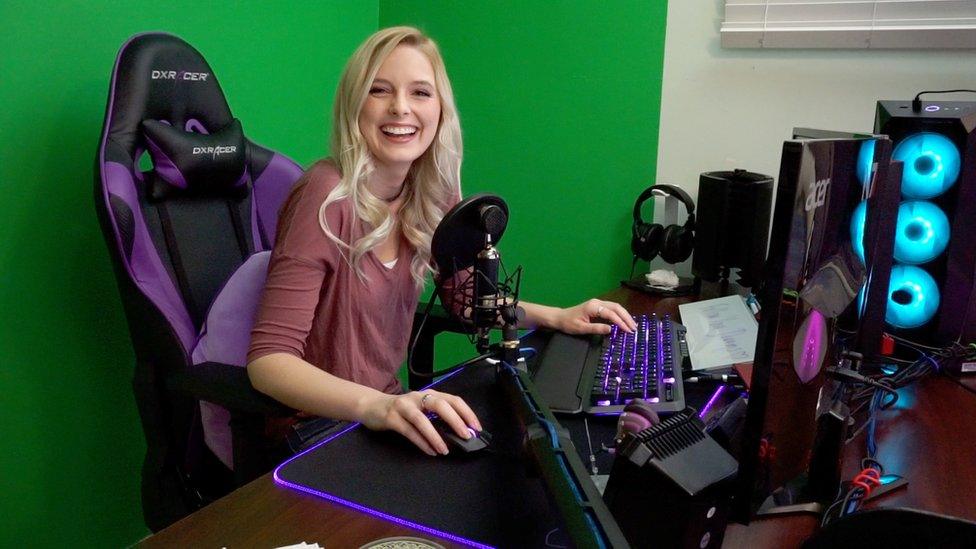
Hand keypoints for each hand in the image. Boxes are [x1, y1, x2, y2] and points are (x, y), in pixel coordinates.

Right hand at [359, 389, 481, 455]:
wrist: (372, 407)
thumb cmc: (402, 411)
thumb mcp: (421, 409)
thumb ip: (437, 417)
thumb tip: (459, 433)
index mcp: (429, 394)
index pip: (453, 400)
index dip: (467, 413)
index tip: (476, 428)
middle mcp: (417, 397)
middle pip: (440, 405)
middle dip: (455, 421)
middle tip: (465, 436)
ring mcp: (403, 406)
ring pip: (422, 420)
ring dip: (435, 436)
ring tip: (445, 450)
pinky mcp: (391, 418)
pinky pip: (408, 431)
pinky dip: (421, 442)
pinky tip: (430, 451)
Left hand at [553, 298, 635, 334]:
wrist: (560, 318)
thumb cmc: (569, 323)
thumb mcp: (581, 328)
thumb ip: (596, 328)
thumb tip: (611, 330)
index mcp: (593, 307)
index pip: (611, 314)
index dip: (620, 322)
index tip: (628, 331)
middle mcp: (597, 302)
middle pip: (616, 307)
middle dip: (626, 317)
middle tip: (634, 328)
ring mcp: (598, 303)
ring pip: (616, 307)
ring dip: (625, 315)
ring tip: (632, 325)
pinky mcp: (598, 306)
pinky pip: (612, 309)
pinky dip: (620, 314)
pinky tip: (624, 321)